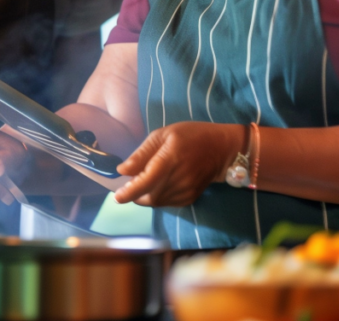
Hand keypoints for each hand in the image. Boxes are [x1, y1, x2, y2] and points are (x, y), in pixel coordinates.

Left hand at [114, 122, 243, 207]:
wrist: (222, 150)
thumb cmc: (190, 136)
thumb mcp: (163, 134)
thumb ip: (142, 153)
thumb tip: (122, 170)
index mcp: (169, 159)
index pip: (146, 181)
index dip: (129, 192)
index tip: (116, 196)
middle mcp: (178, 179)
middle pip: (148, 196)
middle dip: (134, 193)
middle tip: (131, 181)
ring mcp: (185, 192)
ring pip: (155, 202)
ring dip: (145, 195)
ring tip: (146, 179)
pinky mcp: (189, 199)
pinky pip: (166, 203)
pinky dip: (157, 196)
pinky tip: (161, 183)